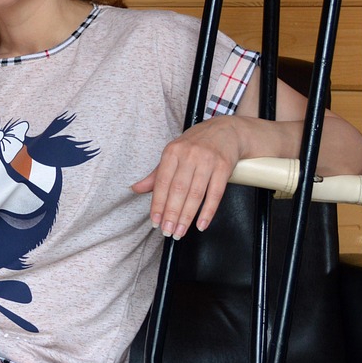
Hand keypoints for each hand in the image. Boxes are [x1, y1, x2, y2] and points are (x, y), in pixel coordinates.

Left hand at [130, 115, 247, 239]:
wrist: (227, 130)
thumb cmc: (196, 144)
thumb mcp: (173, 154)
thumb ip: (156, 174)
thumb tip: (135, 189)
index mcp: (172, 152)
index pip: (162, 182)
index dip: (158, 204)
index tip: (155, 221)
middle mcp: (189, 155)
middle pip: (178, 190)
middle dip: (172, 214)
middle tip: (167, 231)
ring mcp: (207, 161)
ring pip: (195, 194)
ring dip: (187, 216)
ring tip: (180, 232)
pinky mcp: (224, 167)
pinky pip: (215, 194)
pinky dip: (208, 212)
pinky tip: (201, 224)